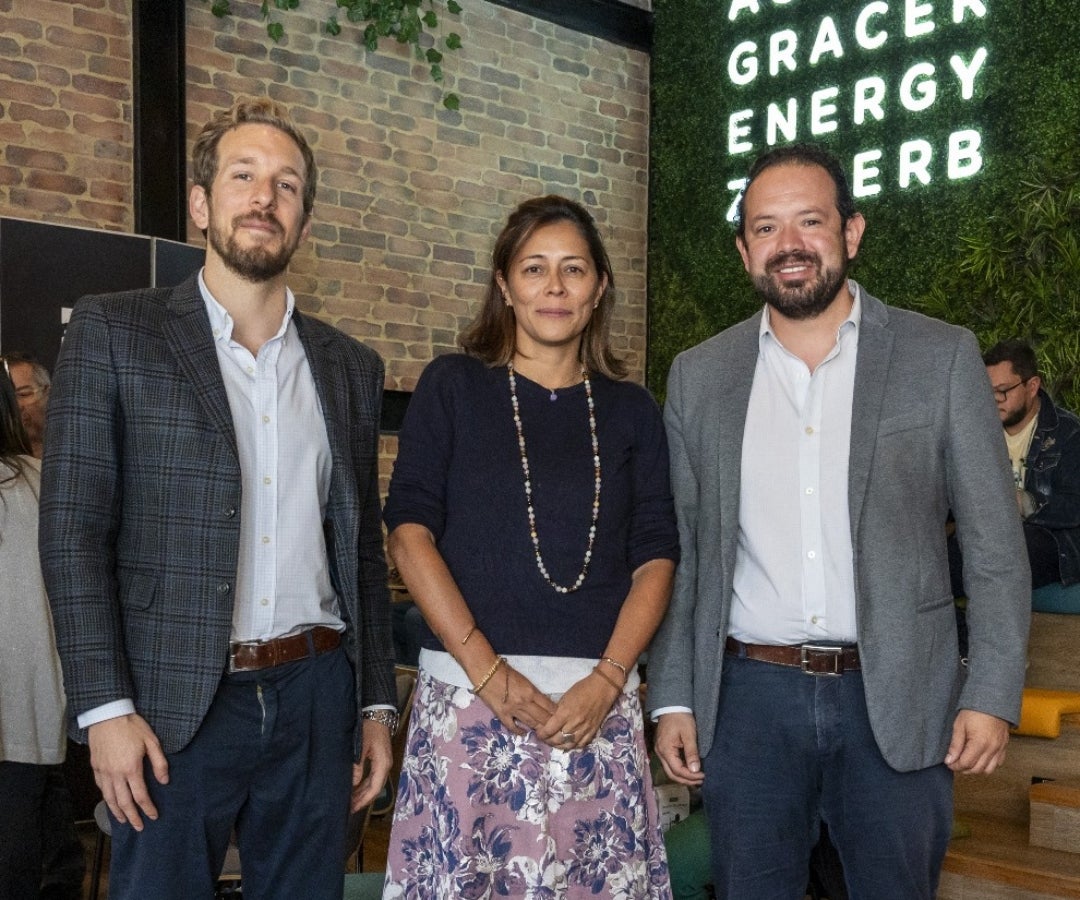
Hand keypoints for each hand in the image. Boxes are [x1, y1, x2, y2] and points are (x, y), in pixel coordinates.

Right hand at [87, 714, 168, 830]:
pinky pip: (100, 788)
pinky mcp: (95, 767)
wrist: (107, 715)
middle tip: (138, 827)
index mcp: (131, 768)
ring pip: (109, 798)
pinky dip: (106, 799)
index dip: (147, 808)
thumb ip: (159, 762)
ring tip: (124, 820)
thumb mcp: (152, 741)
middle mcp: (115, 774)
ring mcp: (103, 772)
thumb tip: (164, 780)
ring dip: (117, 812)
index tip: (153, 816)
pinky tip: (110, 802)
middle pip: (123, 802)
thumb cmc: (131, 726)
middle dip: (132, 817)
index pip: (140, 795)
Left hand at [352, 718, 393, 811]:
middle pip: (375, 789)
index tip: (352, 809)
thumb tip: (352, 783)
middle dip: (362, 800)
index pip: (374, 789)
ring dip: (363, 794)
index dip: (363, 801)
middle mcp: (385, 766)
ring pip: (373, 784)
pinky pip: (372, 778)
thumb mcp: (361, 746)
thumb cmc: (370, 728)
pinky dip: (364, 786)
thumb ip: (357, 765)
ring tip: (350, 802)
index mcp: (382, 764)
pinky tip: (355, 789)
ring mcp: (383, 763)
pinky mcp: (379, 760)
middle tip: (348, 809)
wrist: (379, 714)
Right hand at [477, 662, 556, 734]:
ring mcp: (513, 710)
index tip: (561, 718)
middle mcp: (524, 702)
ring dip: (538, 728)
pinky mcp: (502, 714)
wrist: (486, 672)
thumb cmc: (506, 672)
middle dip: (550, 724)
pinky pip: (512, 726)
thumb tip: (543, 703)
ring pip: (530, 723)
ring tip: (545, 733)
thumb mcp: (524, 680)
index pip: (549, 706)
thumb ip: (533, 693)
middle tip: (556, 730)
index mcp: (531, 692)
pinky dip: (519, 731)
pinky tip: (523, 733)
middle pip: (542, 718)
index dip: (556, 714)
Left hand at [535, 670, 620, 750]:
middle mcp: (575, 723)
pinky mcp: (593, 731)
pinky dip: (573, 746)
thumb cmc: (582, 688)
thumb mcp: (565, 696)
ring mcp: (585, 728)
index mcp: (566, 712)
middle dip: (549, 741)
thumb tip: (549, 721)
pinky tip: (568, 743)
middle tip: (545, 738)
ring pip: (569, 744)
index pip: (550, 729)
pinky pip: (581, 744)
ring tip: (555, 742)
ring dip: (559, 745)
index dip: (542, 734)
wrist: (603, 688)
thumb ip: (558, 710)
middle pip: (558, 739)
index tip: (539, 733)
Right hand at [654, 712, 704, 786]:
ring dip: (683, 776)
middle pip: (672, 773)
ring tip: (697, 777)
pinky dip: (680, 769)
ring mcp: (660, 751)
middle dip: (686, 780)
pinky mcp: (662, 748)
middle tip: (701, 781)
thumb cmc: (681, 718)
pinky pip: (670, 764)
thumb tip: (695, 770)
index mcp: (665, 750)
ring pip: (670, 770)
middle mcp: (660, 753)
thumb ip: (691, 753)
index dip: (690, 776)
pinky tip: (689, 770)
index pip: (677, 770)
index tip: (703, 776)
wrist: (671, 706)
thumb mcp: (689, 734)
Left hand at [945, 709, 1009, 773]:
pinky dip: (988, 764)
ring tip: (967, 761)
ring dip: (976, 769)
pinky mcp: (1004, 746)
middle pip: (977, 769)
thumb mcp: (959, 725)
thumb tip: (949, 760)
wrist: (992, 700)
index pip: (966, 763)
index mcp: (980, 743)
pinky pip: (998, 763)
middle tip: (955, 763)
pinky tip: (980, 757)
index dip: (955, 766)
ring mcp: (1000, 749)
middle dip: (964, 769)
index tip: (949, 763)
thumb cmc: (974, 711)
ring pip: (989, 770)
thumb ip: (955, 745)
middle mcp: (992, 749)